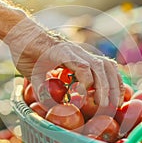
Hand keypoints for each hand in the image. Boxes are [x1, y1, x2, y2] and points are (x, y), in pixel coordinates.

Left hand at [4, 17, 123, 106]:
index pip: (83, 67)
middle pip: (100, 66)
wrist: (26, 32)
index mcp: (63, 52)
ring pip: (106, 65)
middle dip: (106, 88)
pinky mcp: (84, 55)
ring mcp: (82, 52)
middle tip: (106, 107)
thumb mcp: (29, 71)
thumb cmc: (25, 51)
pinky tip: (115, 91)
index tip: (82, 99)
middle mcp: (77, 51)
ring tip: (116, 102)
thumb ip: (41, 89)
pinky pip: (105, 64)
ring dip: (114, 83)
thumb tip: (52, 110)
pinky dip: (112, 78)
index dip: (86, 84)